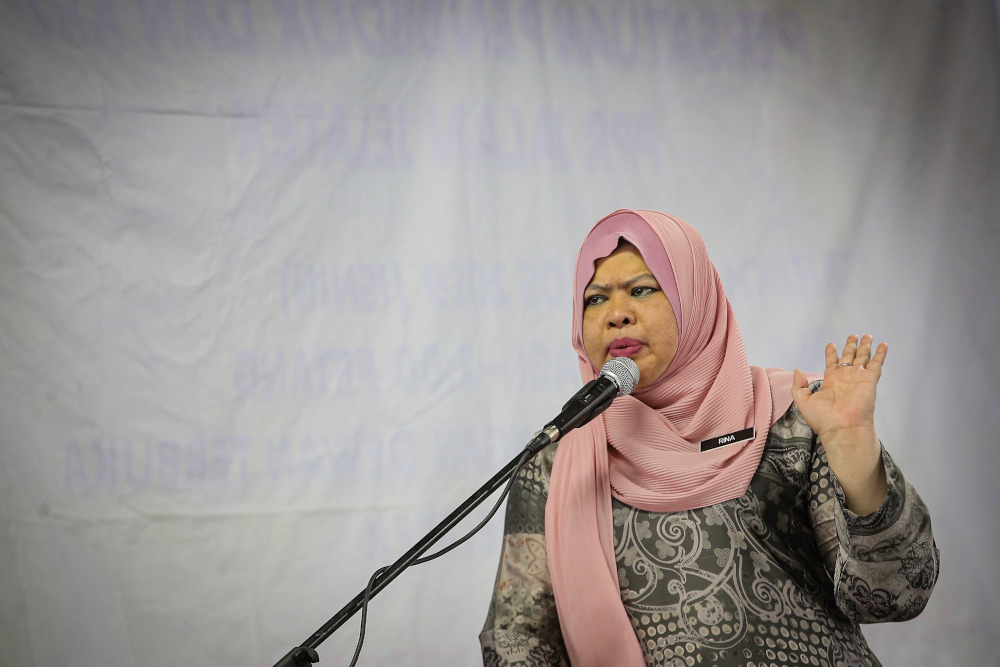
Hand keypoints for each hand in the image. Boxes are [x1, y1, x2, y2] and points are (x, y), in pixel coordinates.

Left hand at [791, 334, 887, 513]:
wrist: (842, 428)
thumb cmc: (823, 419)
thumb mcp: (803, 401)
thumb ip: (799, 386)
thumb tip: (798, 371)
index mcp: (831, 382)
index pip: (832, 363)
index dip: (831, 353)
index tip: (831, 344)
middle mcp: (845, 378)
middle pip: (849, 357)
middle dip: (850, 346)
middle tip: (853, 335)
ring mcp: (858, 378)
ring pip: (863, 358)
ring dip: (865, 347)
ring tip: (867, 336)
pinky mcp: (870, 380)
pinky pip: (876, 363)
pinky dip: (880, 354)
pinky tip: (883, 344)